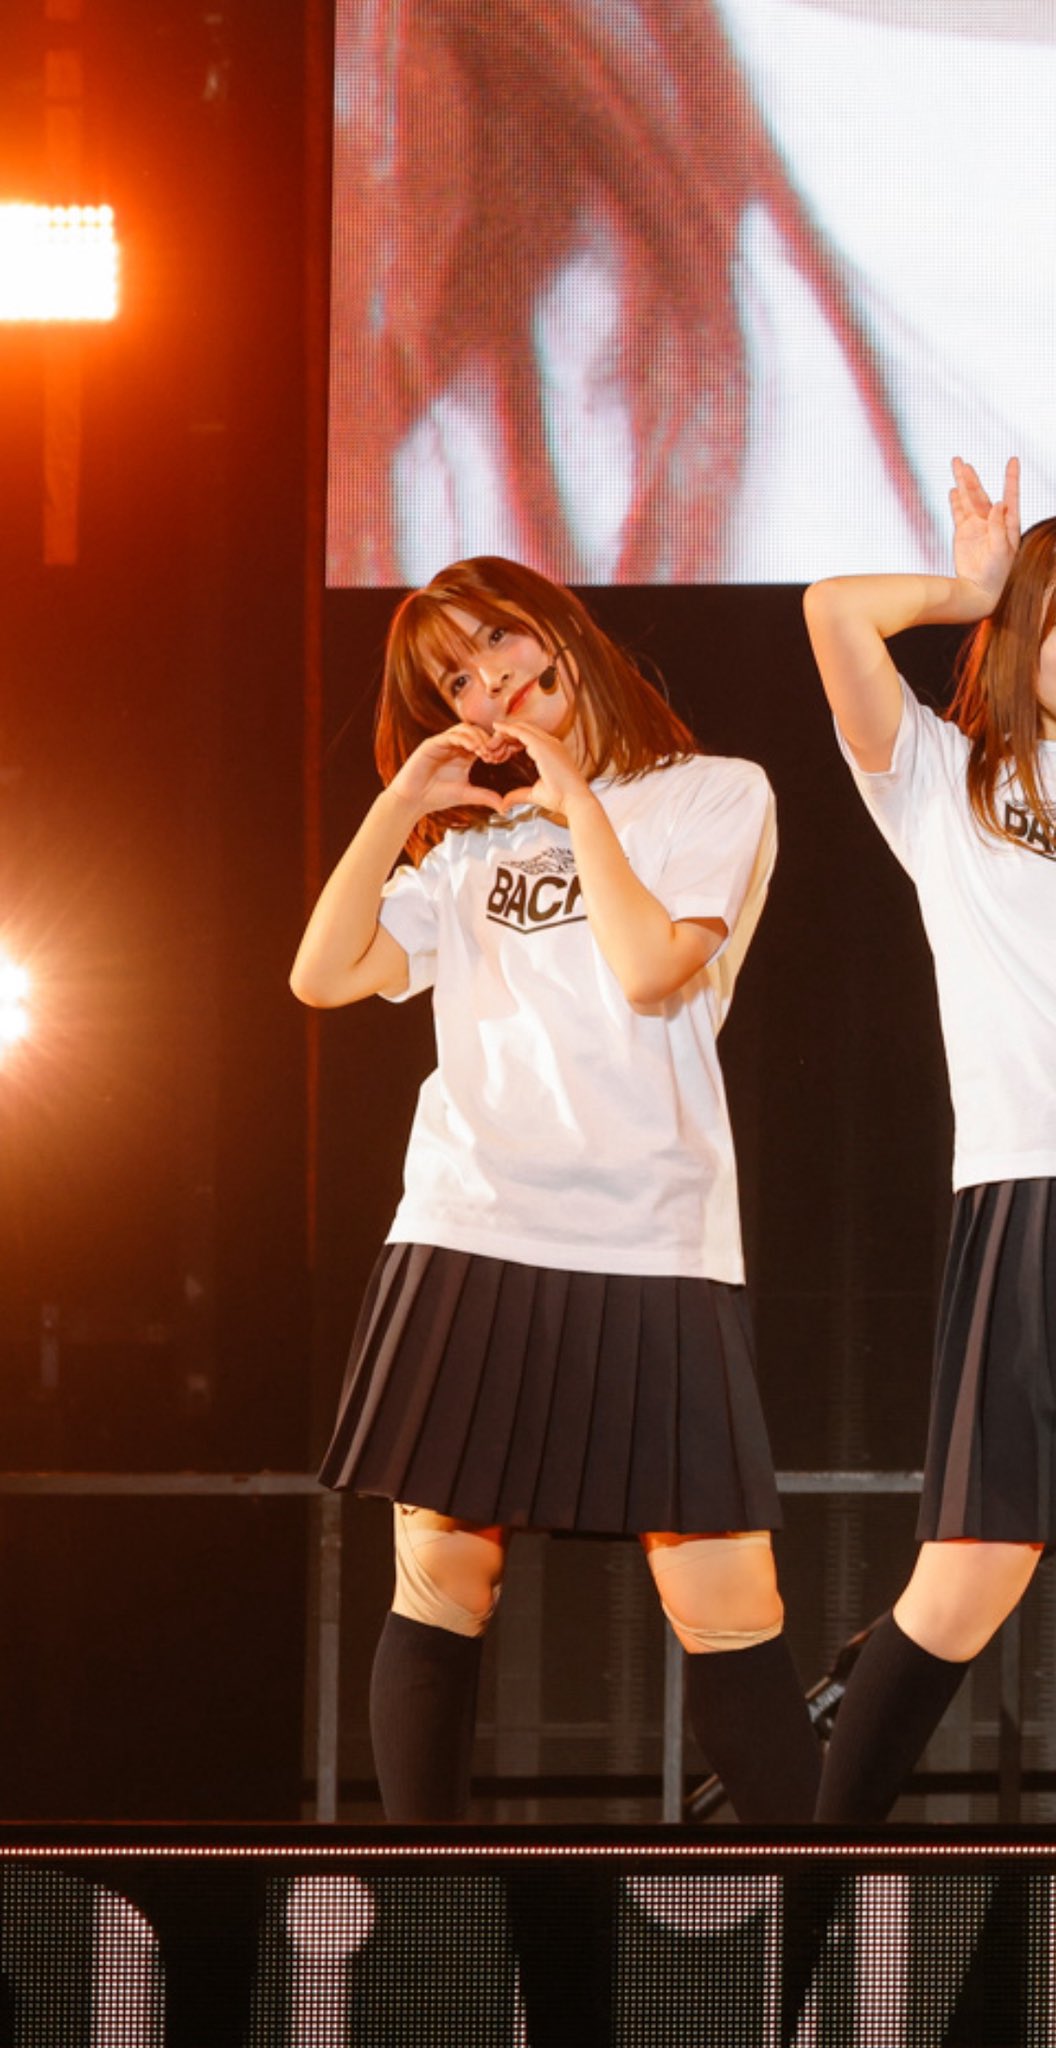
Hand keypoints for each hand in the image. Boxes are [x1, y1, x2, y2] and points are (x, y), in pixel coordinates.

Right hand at [388, 724, 517, 818]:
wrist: (413, 801)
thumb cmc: (436, 796)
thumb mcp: (466, 795)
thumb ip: (484, 796)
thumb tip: (505, 806)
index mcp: (463, 755)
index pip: (483, 741)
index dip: (494, 746)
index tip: (501, 758)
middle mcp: (454, 746)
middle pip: (476, 731)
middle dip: (488, 740)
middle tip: (495, 754)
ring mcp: (442, 743)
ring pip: (464, 729)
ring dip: (477, 738)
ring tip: (485, 752)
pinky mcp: (431, 744)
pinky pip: (450, 736)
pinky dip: (464, 739)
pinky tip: (473, 750)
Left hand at [491, 719, 592, 815]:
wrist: (575, 800)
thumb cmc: (562, 799)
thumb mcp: (534, 794)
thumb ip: (518, 795)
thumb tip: (503, 804)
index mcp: (552, 753)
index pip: (529, 740)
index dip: (513, 743)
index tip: (500, 750)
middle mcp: (551, 744)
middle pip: (525, 731)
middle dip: (507, 736)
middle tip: (491, 744)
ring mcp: (548, 742)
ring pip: (521, 728)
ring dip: (505, 733)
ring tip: (490, 740)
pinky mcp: (543, 745)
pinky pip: (521, 731)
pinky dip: (507, 729)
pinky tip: (496, 728)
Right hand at [949, 456, 1020, 607]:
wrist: (979, 590)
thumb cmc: (996, 573)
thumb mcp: (1002, 549)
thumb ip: (999, 527)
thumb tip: (999, 503)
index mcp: (1008, 523)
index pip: (1010, 495)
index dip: (1011, 477)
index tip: (1013, 459)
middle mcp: (992, 521)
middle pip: (982, 494)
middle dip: (972, 478)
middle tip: (962, 462)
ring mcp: (977, 526)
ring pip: (968, 499)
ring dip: (963, 483)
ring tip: (957, 465)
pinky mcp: (963, 533)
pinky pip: (959, 512)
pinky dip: (956, 501)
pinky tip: (954, 489)